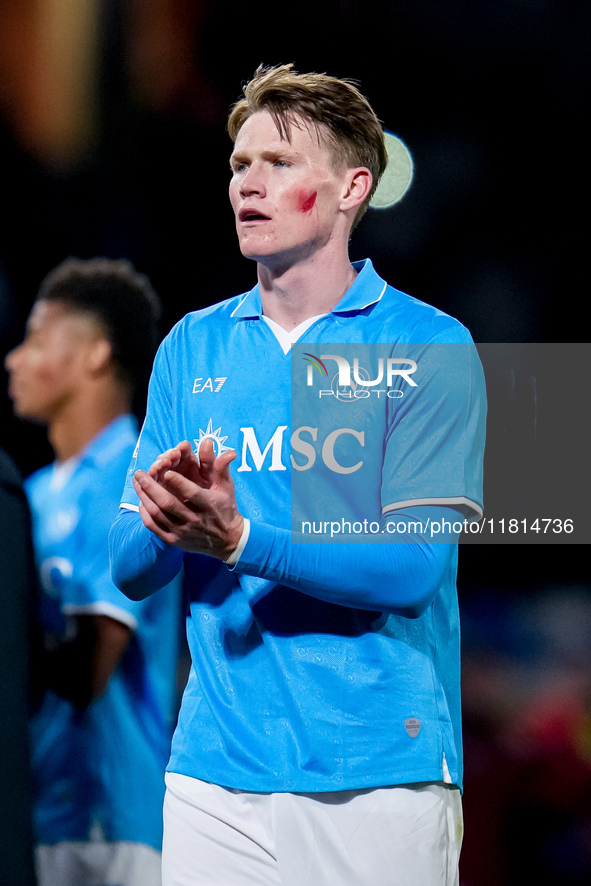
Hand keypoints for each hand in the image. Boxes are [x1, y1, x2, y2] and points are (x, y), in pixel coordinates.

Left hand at [133, 439, 243, 559]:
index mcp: (209, 505)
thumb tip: (217, 446)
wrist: (228, 541)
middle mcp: (194, 520)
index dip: (178, 483)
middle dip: (151, 487)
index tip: (166, 472)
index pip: (192, 494)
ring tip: (137, 482)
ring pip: (158, 514)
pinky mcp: (173, 540)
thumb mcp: (227, 487)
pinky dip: (145, 513)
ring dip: (144, 497)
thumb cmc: (226, 508)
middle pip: (168, 504)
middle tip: (139, 473)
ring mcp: (182, 532)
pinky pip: (154, 527)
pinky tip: (141, 500)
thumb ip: (220, 466)